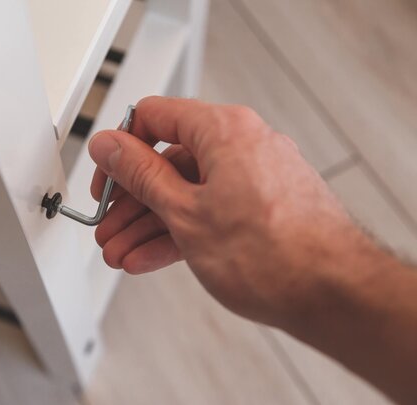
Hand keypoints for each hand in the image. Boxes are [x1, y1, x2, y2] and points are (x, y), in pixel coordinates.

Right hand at [89, 96, 356, 324]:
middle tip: (108, 227)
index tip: (104, 177)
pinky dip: (180, 233)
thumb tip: (110, 145)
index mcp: (223, 130)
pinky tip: (150, 258)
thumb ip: (140, 174)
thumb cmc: (273, 253)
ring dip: (150, 224)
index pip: (154, 118)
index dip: (121, 148)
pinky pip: (210, 211)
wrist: (334, 295)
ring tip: (121, 252)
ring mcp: (254, 178)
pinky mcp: (262, 207)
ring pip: (187, 193)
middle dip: (131, 201)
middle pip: (168, 162)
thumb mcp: (184, 211)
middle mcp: (242, 145)